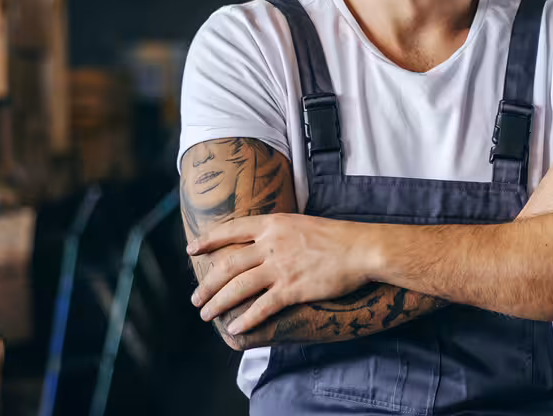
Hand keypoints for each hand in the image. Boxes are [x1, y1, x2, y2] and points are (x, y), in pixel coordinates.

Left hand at [187, 213, 375, 334]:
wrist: (362, 249)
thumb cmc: (336, 237)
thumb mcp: (301, 223)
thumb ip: (278, 232)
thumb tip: (260, 242)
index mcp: (273, 224)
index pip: (231, 229)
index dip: (208, 241)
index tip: (191, 250)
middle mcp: (272, 243)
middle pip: (228, 264)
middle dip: (207, 284)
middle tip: (195, 298)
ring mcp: (281, 266)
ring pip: (238, 286)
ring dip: (218, 303)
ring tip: (206, 314)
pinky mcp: (293, 288)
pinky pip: (262, 307)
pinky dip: (245, 319)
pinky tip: (235, 328)